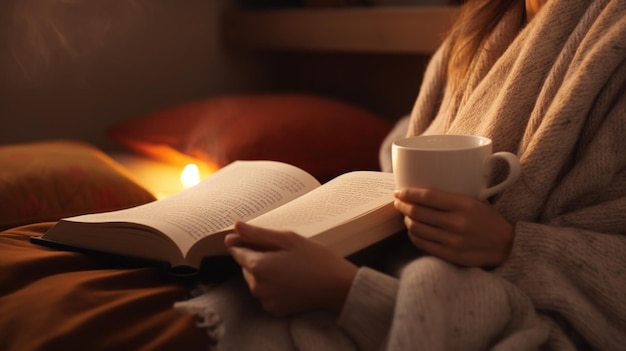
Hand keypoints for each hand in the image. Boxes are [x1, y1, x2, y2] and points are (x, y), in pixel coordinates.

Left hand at [224, 222, 357, 315]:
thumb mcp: (288, 239)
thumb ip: (258, 233)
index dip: (245, 242)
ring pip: (255, 279)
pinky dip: (272, 285)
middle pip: (246, 266)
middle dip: (258, 256)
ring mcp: (265, 300)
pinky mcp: (274, 309)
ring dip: (265, 271)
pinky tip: (290, 279)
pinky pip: (265, 292)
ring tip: (289, 265)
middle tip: (284, 252)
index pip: (237, 251)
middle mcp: (256, 286)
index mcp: (258, 266)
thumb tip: (235, 226)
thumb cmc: (315, 258)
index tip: (261, 238)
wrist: (337, 286)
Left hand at [393, 188, 513, 266]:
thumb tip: (421, 193)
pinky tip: (415, 231)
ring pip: (417, 228)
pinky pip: (422, 244)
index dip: (409, 193)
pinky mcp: (450, 255)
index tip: (399, 192)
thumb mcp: (475, 201)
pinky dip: (414, 236)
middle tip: (399, 202)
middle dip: (403, 206)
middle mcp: (457, 223)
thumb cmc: (488, 220)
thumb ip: (451, 197)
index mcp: (464, 205)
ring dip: (407, 220)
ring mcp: (452, 241)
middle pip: (418, 212)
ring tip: (407, 216)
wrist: (506, 246)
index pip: (428, 196)